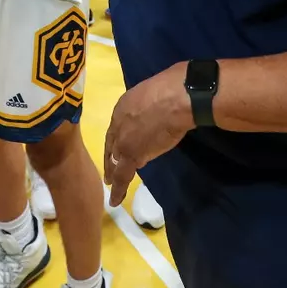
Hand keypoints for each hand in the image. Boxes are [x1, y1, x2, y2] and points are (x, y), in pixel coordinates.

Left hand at [103, 62, 191, 205]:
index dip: (117, 140)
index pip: (117, 127)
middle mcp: (118, 121)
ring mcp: (123, 138)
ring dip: (115, 172)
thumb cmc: (175, 88)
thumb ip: (152, 105)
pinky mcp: (131, 154)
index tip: (117, 149)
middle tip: (109, 172)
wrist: (177, 96)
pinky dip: (119, 189)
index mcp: (124, 105)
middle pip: (112, 144)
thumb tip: (161, 112)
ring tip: (113, 185)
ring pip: (115, 160)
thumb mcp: (157, 92)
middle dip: (111, 158)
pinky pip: (123, 176)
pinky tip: (116, 200)